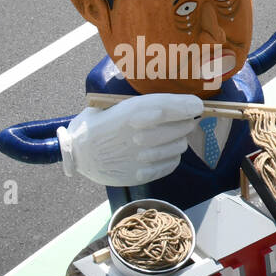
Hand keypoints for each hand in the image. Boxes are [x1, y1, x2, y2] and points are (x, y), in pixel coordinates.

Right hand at [60, 93, 203, 185]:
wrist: (77, 156)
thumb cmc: (95, 126)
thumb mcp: (109, 106)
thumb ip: (138, 105)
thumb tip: (174, 102)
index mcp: (126, 116)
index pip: (165, 109)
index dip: (186, 106)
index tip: (198, 105)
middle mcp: (136, 137)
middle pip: (179, 128)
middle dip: (187, 122)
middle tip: (185, 119)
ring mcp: (140, 158)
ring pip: (179, 146)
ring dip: (180, 139)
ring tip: (173, 135)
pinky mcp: (142, 174)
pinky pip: (172, 163)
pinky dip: (173, 156)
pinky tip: (165, 150)